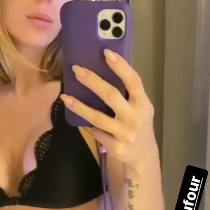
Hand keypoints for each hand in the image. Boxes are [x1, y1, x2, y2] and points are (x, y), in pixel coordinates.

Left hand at [61, 50, 156, 171]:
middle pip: (111, 95)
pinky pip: (96, 132)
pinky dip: (88, 125)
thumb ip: (127, 94)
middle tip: (77, 70)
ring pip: (97, 117)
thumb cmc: (138, 125)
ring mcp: (125, 134)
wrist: (143, 156)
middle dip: (92, 81)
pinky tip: (81, 119)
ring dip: (79, 106)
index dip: (121, 66)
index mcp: (143, 104)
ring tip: (66, 97)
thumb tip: (103, 71)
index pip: (133, 81)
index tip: (106, 53)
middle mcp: (135, 118)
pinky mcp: (115, 147)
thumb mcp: (140, 108)